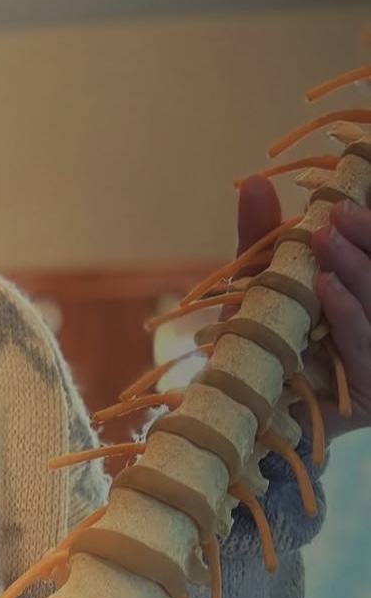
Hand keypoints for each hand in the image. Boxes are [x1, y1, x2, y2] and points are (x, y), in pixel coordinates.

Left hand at [236, 173, 370, 441]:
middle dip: (365, 241)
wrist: (240, 416)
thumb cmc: (253, 345)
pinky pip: (362, 346)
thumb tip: (255, 181)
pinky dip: (346, 314)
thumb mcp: (255, 286)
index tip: (347, 197)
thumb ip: (262, 239)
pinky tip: (327, 288)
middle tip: (339, 213)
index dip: (368, 229)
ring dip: (356, 270)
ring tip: (328, 240)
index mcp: (358, 297)